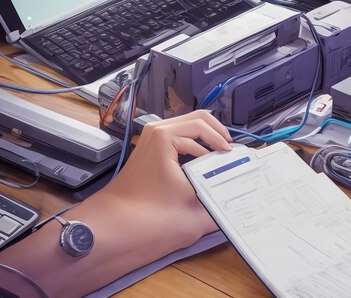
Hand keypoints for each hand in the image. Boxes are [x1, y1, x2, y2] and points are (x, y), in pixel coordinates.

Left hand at [98, 110, 232, 261]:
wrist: (112, 231)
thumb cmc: (145, 221)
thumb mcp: (195, 215)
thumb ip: (222, 208)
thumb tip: (238, 202)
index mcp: (166, 137)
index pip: (204, 128)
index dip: (222, 143)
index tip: (233, 157)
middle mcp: (156, 132)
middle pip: (196, 118)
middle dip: (216, 133)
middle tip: (229, 149)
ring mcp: (150, 139)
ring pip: (186, 126)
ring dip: (205, 138)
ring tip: (218, 156)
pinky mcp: (148, 150)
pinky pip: (176, 137)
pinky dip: (192, 145)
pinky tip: (200, 164)